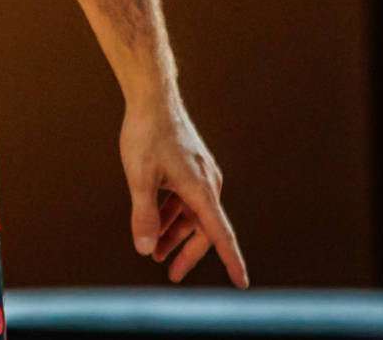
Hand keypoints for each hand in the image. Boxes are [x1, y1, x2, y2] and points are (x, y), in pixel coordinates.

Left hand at [120, 96, 247, 285]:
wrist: (152, 97)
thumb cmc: (146, 134)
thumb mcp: (140, 178)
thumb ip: (144, 215)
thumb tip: (145, 250)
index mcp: (201, 189)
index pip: (220, 233)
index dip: (230, 260)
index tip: (242, 283)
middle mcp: (207, 184)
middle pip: (203, 228)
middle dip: (187, 252)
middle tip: (172, 274)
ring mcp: (199, 175)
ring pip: (191, 214)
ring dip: (175, 233)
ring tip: (155, 252)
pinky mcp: (190, 168)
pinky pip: (185, 199)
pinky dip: (171, 214)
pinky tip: (155, 223)